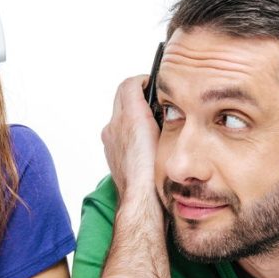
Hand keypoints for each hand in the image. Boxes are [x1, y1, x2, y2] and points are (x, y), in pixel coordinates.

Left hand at [101, 75, 159, 200]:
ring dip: (131, 111)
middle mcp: (116, 125)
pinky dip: (127, 128)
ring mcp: (110, 138)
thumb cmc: (155, 172)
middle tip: (152, 98)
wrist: (140, 196)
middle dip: (136, 93)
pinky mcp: (109, 149)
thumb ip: (164, 114)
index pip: (130, 85)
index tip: (154, 84)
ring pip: (119, 114)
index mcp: (131, 117)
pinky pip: (116, 130)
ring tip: (150, 119)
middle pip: (121, 96)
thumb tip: (168, 105)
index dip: (143, 80)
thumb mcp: (167, 136)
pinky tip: (142, 138)